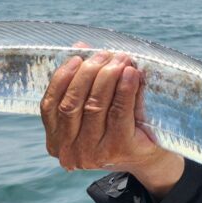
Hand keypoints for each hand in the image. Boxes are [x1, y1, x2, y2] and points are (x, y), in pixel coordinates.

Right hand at [40, 47, 183, 196]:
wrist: (152, 156)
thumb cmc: (121, 127)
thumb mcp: (98, 107)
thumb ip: (86, 81)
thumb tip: (80, 46)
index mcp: (57, 142)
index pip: (50, 106)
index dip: (62, 78)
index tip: (77, 57)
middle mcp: (70, 152)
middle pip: (72, 104)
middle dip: (88, 73)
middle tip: (105, 54)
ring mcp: (94, 154)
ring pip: (94, 106)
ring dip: (107, 77)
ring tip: (120, 59)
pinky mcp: (119, 149)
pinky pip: (118, 112)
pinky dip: (124, 89)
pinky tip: (131, 73)